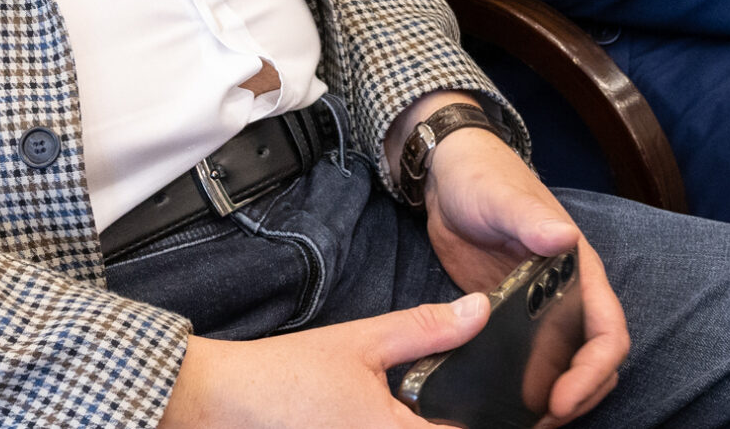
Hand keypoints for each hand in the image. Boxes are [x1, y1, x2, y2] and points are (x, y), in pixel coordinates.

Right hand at [156, 296, 488, 427]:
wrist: (223, 403)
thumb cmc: (288, 376)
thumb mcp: (363, 342)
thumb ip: (426, 330)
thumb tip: (479, 312)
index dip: (486, 421)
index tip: (505, 407)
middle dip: (447, 422)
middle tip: (446, 403)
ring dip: (423, 424)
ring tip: (419, 406)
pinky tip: (387, 413)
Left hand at [420, 127, 627, 426]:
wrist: (446, 178)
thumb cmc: (482, 177)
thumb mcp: (502, 197)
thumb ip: (530, 218)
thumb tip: (564, 238)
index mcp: (579, 269)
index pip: (608, 332)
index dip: (593, 371)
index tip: (562, 399)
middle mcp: (566, 295)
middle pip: (593, 360)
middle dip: (579, 396)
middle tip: (541, 422)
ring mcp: (538, 311)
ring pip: (564, 367)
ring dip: (555, 399)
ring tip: (524, 422)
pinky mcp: (508, 320)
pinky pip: (527, 362)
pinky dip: (523, 388)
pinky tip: (499, 405)